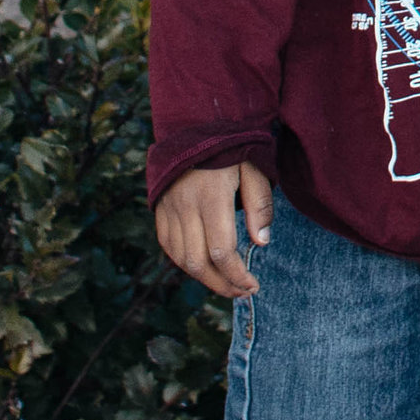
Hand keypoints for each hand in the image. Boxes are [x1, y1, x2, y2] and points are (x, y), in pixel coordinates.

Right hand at [154, 162, 273, 298]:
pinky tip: (204, 267)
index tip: (253, 285)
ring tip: (227, 284)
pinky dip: (185, 263)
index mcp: (211, 197)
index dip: (237, 275)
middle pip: (198, 262)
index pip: (221, 251)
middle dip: (221, 284)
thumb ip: (260, 206)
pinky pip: (168, 246)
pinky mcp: (159, 210)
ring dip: (203, 279)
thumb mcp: (254, 169)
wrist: (194, 127)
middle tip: (242, 291)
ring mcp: (168, 210)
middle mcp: (184, 207)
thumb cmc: (231, 149)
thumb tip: (261, 243)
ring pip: (180, 259)